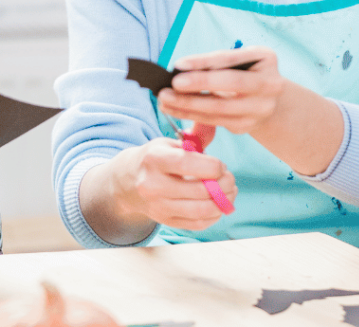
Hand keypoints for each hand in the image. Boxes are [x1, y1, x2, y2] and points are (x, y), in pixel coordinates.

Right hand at [103, 136, 236, 232]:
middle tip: (230, 179)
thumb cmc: (154, 159)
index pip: (187, 164)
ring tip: (229, 192)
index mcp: (153, 159)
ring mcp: (158, 206)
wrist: (128, 182)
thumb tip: (214, 134)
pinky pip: (197, 224)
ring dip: (222, 202)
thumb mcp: (167, 144)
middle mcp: (153, 184)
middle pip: (198, 190)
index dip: (212, 166)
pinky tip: (218, 205)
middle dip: (223, 185)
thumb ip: (192, 142)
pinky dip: (214, 216)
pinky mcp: (166, 221)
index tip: (221, 165)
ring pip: (201, 211)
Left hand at [158, 47, 283, 137]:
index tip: (178, 65)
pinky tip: (174, 110)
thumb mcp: (238, 60)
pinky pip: (216, 121)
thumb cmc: (245, 71)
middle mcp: (269, 84)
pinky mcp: (248, 126)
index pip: (229, 59)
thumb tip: (180, 69)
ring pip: (220, 108)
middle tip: (170, 85)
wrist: (270, 99)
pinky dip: (192, 115)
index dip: (203, 62)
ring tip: (164, 100)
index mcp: (266, 58)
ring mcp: (261, 109)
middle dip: (198, 85)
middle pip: (230, 85)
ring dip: (188, 105)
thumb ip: (215, 63)